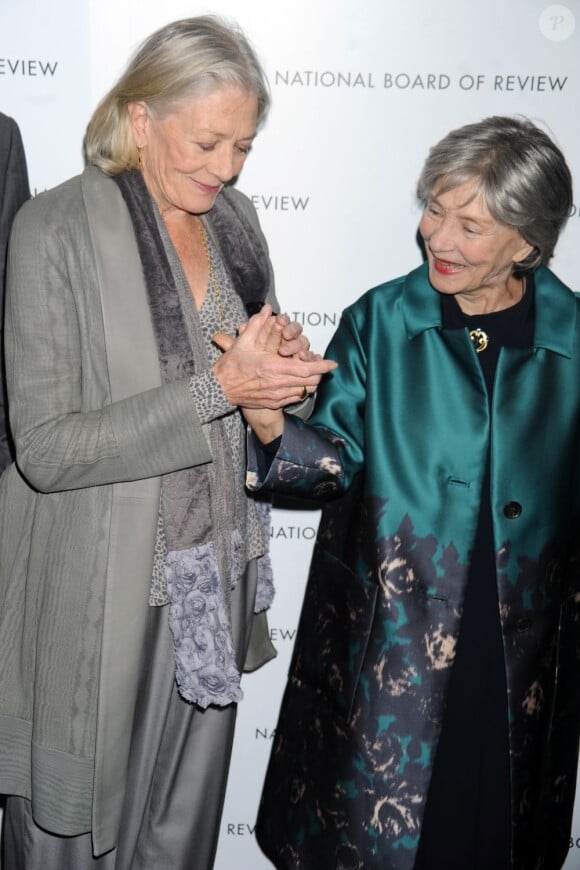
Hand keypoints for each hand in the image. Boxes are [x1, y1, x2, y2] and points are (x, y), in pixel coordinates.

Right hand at [212, 305, 335, 439]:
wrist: (219, 389)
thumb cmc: (231, 365)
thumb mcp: (242, 342)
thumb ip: (257, 324)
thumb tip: (266, 308)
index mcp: (273, 367)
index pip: (305, 368)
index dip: (322, 366)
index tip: (333, 363)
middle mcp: (277, 383)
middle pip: (310, 381)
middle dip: (319, 374)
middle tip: (322, 366)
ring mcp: (276, 395)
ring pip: (304, 391)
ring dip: (311, 382)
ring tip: (313, 373)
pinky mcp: (273, 402)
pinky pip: (295, 398)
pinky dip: (301, 390)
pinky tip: (299, 383)